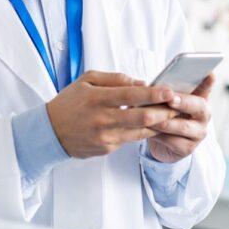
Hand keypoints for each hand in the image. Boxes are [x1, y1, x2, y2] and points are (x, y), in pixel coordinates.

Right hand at [46, 70, 180, 158]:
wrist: (50, 132)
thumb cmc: (69, 102)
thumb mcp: (87, 80)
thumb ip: (114, 79)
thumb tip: (140, 83)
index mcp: (97, 98)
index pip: (131, 95)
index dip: (153, 94)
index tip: (170, 91)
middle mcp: (102, 119)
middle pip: (141, 117)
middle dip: (164, 112)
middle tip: (178, 106)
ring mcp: (105, 136)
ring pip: (140, 131)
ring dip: (158, 124)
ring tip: (171, 116)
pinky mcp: (106, 149)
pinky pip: (130, 139)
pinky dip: (142, 132)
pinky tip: (152, 126)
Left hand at [146, 73, 213, 163]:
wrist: (162, 142)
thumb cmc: (164, 114)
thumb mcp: (164, 101)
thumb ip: (163, 92)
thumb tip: (147, 85)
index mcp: (199, 98)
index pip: (206, 87)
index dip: (208, 81)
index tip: (209, 73)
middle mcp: (203, 115)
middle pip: (199, 105)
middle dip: (183, 101)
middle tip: (170, 98)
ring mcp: (198, 132)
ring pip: (183, 126)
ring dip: (165, 121)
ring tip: (149, 116)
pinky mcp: (188, 148)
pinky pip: (172, 141)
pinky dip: (158, 135)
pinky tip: (147, 130)